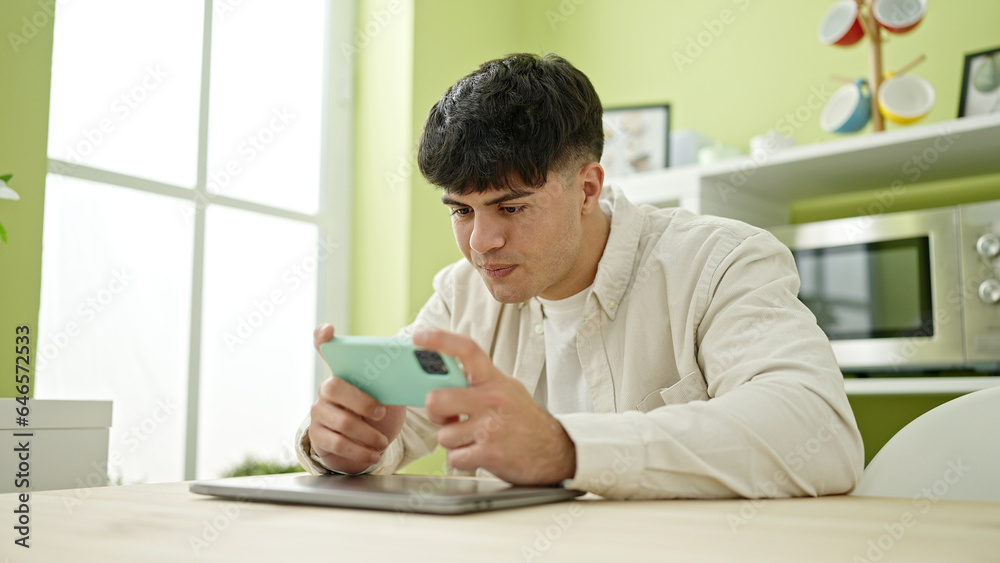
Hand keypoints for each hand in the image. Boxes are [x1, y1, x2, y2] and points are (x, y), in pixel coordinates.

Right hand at [308, 324, 406, 473]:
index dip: (324, 336)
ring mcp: (319, 412)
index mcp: (344, 372)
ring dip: (368, 434)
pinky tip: (373, 453)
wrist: (366, 446)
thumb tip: (423, 375)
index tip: (330, 330)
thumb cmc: (380, 415)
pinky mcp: (317, 436)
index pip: (326, 347)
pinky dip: (360, 451)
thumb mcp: (390, 396)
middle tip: (382, 412)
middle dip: (362, 401)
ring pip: (341, 421)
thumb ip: (397, 382)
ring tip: (382, 441)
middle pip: (335, 387)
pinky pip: (337, 443)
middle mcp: (327, 389)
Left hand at [415, 329, 576, 485]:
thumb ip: (480, 382)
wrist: (556, 452)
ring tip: (474, 439)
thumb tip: (446, 377)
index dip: (440, 340)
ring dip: (454, 441)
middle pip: (436, 399)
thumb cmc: (526, 421)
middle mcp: (491, 400)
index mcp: (495, 381)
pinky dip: (463, 458)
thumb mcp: (508, 390)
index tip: (419, 338)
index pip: (466, 350)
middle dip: (436, 413)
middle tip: (448, 417)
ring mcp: (489, 427)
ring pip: (444, 434)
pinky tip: (479, 453)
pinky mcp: (488, 453)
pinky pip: (454, 457)